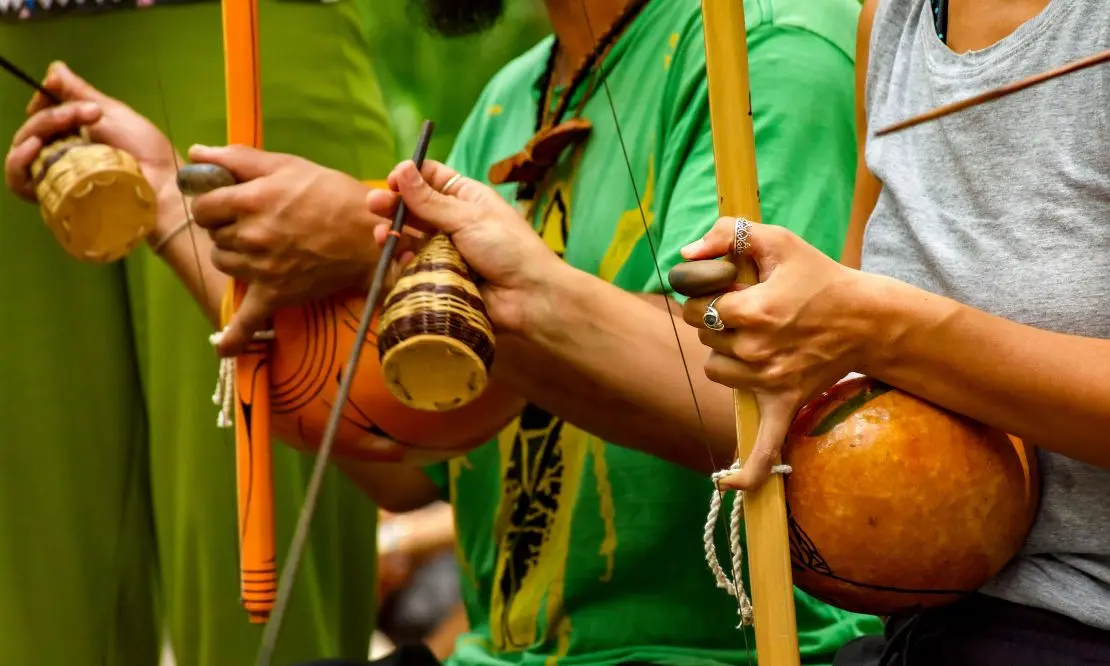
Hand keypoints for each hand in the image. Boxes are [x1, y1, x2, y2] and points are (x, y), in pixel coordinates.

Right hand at [4, 61, 177, 203]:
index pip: (40, 116)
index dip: (43, 101)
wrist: (165, 185)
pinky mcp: (56, 198)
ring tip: (51, 132)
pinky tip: (32, 150)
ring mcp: (57, 178)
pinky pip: (21, 183)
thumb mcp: (112, 113)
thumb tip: (55, 69)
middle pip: (31, 132)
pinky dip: (18, 163)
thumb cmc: (148, 151)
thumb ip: (80, 94)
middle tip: (86, 114)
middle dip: (51, 115)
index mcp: (74, 135)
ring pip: (21, 154)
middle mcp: (61, 156)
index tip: (55, 88)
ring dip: (33, 133)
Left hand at [188, 145, 378, 355]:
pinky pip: (247, 322)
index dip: (214, 202)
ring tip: (261, 249)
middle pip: (214, 236)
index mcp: (248, 200)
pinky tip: (220, 346)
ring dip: (234, 257)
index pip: (203, 206)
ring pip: (224, 264)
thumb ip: (237, 158)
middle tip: (257, 222)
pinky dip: (232, 337)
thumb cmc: (332, 194)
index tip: (231, 202)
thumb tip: (196, 152)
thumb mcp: (287, 164)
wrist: (371, 235)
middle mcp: (250, 236)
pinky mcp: (276, 295)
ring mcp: (261, 269)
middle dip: (227, 227)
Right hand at [365, 160, 562, 332]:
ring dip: (394, 235)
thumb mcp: (467, 217)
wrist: (528, 297)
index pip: (432, 178)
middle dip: (394, 206)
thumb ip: (430, 200)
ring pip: (411, 239)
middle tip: (373, 205)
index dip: (409, 177)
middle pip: (416, 208)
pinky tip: (400, 261)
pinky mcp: (442, 278)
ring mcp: (447, 251)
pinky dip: (405, 264)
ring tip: (380, 235)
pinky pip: (416, 268)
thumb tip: (401, 168)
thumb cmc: (506, 248)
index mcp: (467, 199)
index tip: (390, 181)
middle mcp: (455, 222)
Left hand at [679, 218, 880, 489]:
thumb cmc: (819, 277)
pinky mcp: (783, 405)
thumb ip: (728, 233)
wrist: (865, 319)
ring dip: (726, 357)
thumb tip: (686, 255)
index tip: (729, 289)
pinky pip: (762, 448)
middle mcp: (757, 351)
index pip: (695, 308)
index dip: (706, 295)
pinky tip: (727, 484)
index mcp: (753, 311)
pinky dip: (747, 472)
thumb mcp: (777, 240)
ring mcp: (769, 383)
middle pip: (703, 340)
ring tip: (758, 339)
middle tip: (751, 311)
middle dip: (717, 323)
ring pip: (716, 372)